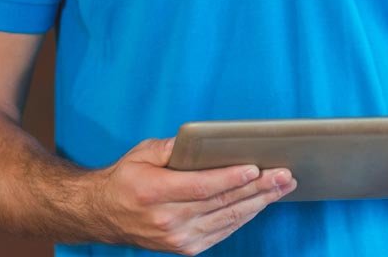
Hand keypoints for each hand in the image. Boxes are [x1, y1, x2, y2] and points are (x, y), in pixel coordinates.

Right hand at [90, 137, 294, 254]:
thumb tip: (204, 140)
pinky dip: (244, 216)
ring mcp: (177, 238)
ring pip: (227, 219)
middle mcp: (166, 220)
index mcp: (153, 193)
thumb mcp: (142, 154)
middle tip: (283, 174)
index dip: (231, 179)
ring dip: (259, 202)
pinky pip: (223, 231)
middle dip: (257, 188)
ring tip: (282, 186)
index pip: (201, 187)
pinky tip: (261, 203)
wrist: (104, 216)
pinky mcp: (185, 248)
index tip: (255, 168)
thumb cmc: (126, 179)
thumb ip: (172, 148)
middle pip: (221, 203)